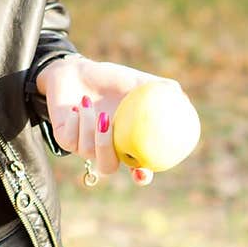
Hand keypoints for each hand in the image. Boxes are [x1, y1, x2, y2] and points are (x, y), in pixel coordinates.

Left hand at [36, 56, 165, 185]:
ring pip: (88, 151)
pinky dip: (76, 121)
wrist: (76, 70)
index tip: (141, 172)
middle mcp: (106, 148)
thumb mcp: (136, 82)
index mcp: (127, 142)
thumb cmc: (111, 79)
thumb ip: (160, 90)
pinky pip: (70, 139)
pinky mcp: (66, 139)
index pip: (137, 169)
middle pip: (108, 167)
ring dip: (90, 128)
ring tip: (90, 104)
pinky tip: (78, 106)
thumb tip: (181, 97)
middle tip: (110, 128)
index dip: (141, 176)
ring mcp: (84, 146)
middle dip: (108, 151)